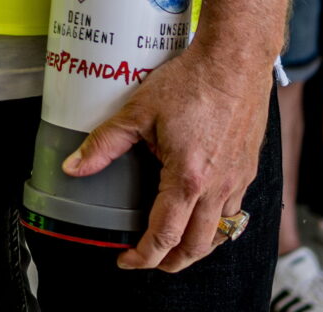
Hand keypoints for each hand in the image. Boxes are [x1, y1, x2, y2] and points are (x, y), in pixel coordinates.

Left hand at [63, 44, 269, 271]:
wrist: (235, 61)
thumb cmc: (192, 82)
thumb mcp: (138, 111)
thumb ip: (104, 143)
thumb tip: (74, 166)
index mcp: (187, 178)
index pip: (164, 234)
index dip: (143, 255)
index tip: (126, 260)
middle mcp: (218, 186)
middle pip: (196, 246)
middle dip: (171, 262)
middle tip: (149, 261)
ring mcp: (238, 180)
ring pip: (221, 233)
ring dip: (196, 248)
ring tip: (174, 247)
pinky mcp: (248, 169)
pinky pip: (235, 212)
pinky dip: (218, 226)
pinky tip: (204, 218)